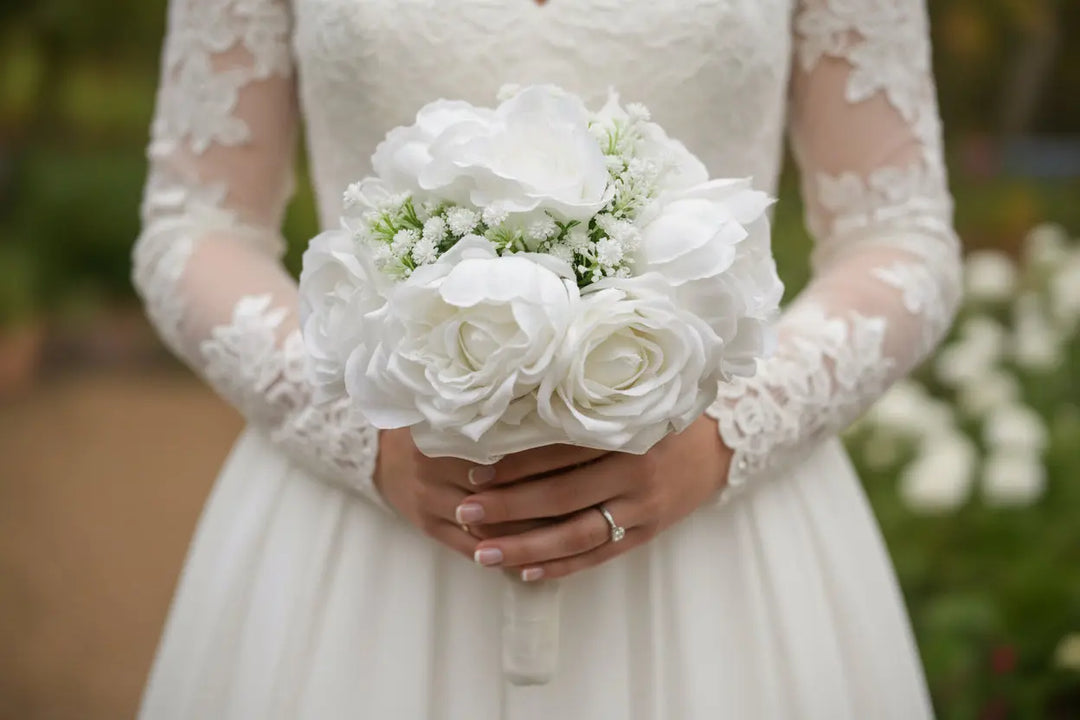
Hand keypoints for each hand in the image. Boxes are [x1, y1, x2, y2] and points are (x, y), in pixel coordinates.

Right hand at [373, 428, 607, 558]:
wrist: (382, 453)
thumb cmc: (437, 424)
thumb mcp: (464, 409)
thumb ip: (503, 412)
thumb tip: (565, 410)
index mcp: (448, 427)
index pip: (506, 450)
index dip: (547, 456)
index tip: (586, 456)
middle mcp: (433, 466)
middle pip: (501, 492)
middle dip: (547, 499)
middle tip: (592, 498)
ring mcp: (430, 500)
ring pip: (492, 526)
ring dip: (532, 533)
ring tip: (576, 530)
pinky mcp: (430, 526)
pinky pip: (475, 548)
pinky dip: (508, 554)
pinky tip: (540, 557)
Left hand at [462, 415, 731, 580]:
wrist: (715, 448)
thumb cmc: (657, 419)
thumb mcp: (627, 406)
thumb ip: (581, 414)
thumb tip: (510, 421)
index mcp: (625, 434)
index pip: (560, 452)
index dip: (515, 464)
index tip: (473, 471)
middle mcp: (635, 474)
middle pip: (562, 497)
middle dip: (508, 508)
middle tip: (465, 513)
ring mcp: (642, 509)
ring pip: (577, 535)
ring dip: (526, 547)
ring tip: (483, 552)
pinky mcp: (646, 534)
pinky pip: (598, 556)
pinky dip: (561, 566)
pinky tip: (525, 571)